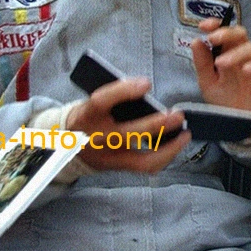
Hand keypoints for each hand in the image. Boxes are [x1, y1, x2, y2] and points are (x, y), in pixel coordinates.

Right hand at [65, 77, 190, 172]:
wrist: (65, 145)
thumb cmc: (89, 116)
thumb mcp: (92, 102)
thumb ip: (115, 97)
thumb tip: (145, 90)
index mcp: (86, 115)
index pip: (101, 101)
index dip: (123, 91)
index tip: (146, 83)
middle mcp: (96, 138)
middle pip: (128, 134)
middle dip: (157, 125)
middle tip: (178, 115)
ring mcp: (108, 157)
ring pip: (142, 159)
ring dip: (168, 148)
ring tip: (185, 134)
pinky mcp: (118, 168)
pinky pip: (145, 167)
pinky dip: (164, 157)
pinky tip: (176, 145)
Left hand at [190, 18, 250, 122]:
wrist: (241, 124)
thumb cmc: (225, 100)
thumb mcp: (208, 83)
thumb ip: (202, 63)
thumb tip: (196, 41)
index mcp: (228, 53)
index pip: (224, 32)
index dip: (216, 25)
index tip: (203, 26)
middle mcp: (243, 55)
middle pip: (240, 34)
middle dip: (226, 33)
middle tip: (213, 39)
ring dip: (236, 53)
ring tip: (222, 64)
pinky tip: (247, 70)